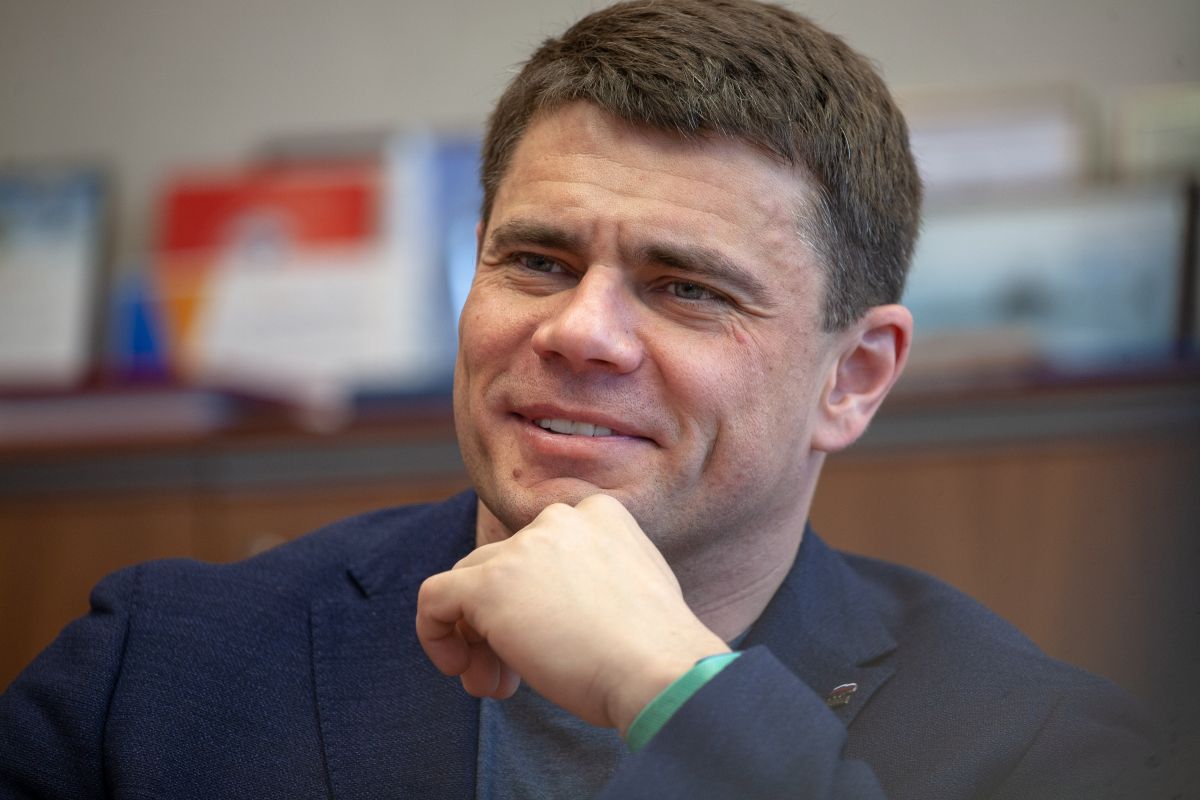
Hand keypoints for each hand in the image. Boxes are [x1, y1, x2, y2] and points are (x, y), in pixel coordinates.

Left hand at [415, 494, 729, 733]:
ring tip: (495, 686)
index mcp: (600, 513)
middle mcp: (558, 518)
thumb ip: (589, 576)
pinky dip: (436, 637)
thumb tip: (545, 607)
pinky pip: (434, 599)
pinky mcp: (489, 584)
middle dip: (500, 624)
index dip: (533, 599)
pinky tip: (463, 672)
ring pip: (469, 584)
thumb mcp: (631, 588)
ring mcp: (522, 548)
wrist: (659, 671)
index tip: (548, 640)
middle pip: (502, 567)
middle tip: (511, 676)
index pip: (540, 550)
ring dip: (476, 639)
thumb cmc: (653, 651)